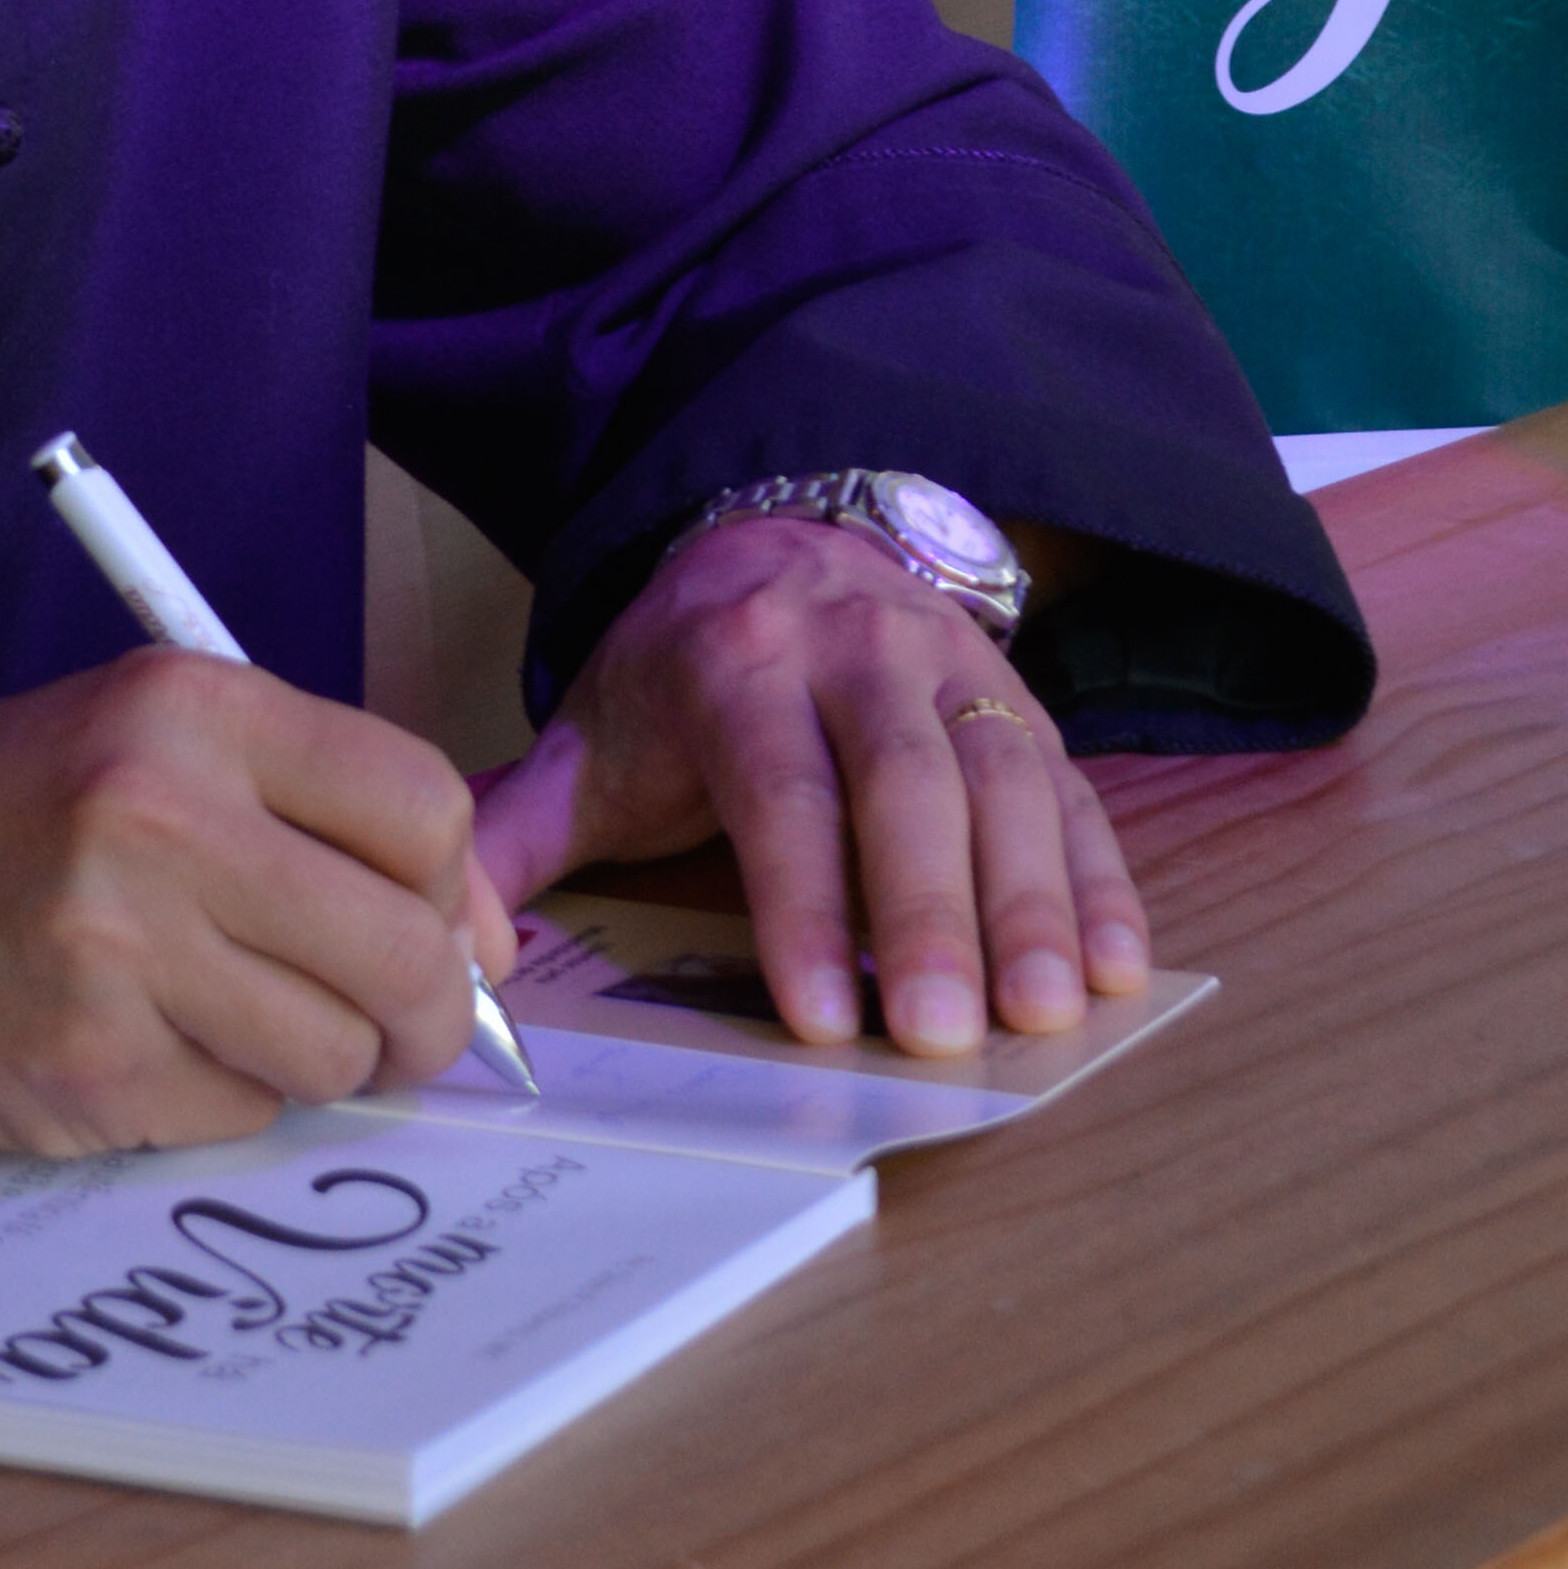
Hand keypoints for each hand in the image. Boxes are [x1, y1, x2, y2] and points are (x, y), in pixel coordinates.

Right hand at [0, 647, 518, 1154]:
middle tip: (404, 1032)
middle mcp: (164, 817)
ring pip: (334, 1050)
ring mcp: (121, 948)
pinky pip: (241, 1111)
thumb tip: (483, 945)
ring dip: (318, 1060)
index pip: (421, 807)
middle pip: (402, 948)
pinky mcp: (88, 1064)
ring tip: (240, 1021)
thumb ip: (322, 815)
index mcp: (199, 712)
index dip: (457, 894)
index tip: (447, 935)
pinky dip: (226, 1098)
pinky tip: (155, 1047)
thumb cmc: (18, 817)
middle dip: (429, 1014)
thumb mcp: (165, 746)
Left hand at [470, 518, 1152, 1059]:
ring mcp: (953, 668)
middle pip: (909, 786)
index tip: (824, 1018)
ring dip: (1036, 901)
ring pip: (1006, 780)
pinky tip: (1120, 966)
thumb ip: (516, 836)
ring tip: (1050, 1014)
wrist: (780, 533)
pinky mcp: (1020, 697)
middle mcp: (860, 651)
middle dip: (933, 914)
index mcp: (741, 665)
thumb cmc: (680, 675)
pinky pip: (1071, 785)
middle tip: (951, 1035)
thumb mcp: (590, 737)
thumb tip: (448, 952)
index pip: (782, 793)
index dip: (805, 908)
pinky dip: (1102, 877)